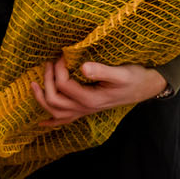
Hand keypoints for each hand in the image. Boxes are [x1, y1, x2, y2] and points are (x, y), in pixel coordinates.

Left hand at [31, 60, 166, 126]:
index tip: (63, 54)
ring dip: (42, 99)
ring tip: (33, 85)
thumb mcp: (122, 72)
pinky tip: (41, 123)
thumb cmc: (135, 78)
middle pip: (55, 100)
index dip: (59, 68)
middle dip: (47, 80)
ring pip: (56, 112)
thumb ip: (102, 71)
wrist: (146, 87)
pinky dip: (51, 122)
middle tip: (48, 63)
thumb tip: (82, 67)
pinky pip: (66, 120)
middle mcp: (86, 108)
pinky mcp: (87, 110)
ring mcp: (85, 111)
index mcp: (92, 99)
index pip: (64, 84)